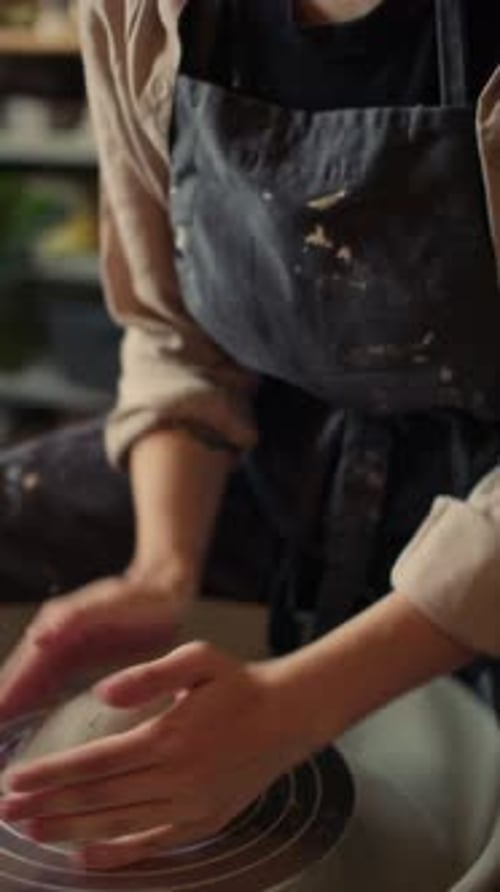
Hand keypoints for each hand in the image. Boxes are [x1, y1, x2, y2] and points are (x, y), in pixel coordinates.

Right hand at [0, 564, 195, 720]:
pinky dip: (35, 708)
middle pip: (17, 680)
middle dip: (3, 708)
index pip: (20, 671)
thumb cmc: (141, 598)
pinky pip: (48, 688)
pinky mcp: (79, 661)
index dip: (5, 698)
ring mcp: (63, 650)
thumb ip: (73, 619)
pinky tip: (30, 729)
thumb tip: (37, 638)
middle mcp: (52, 639)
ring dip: (14, 712)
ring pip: (30, 687)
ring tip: (1, 746)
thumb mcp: (109, 606)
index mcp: (55, 628)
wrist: (166, 590)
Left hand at [0, 642, 314, 870]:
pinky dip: (116, 853)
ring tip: (33, 831)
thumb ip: (149, 675)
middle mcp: (178, 776)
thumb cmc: (241, 684)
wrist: (290, 716)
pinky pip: (152, 845)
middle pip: (98, 797)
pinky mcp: (204, 823)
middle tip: (7, 812)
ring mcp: (191, 805)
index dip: (51, 774)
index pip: (95, 761)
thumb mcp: (198, 659)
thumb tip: (103, 694)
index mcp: (170, 735)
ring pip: (118, 824)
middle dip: (47, 806)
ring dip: (69, 830)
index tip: (15, 781)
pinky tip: (85, 856)